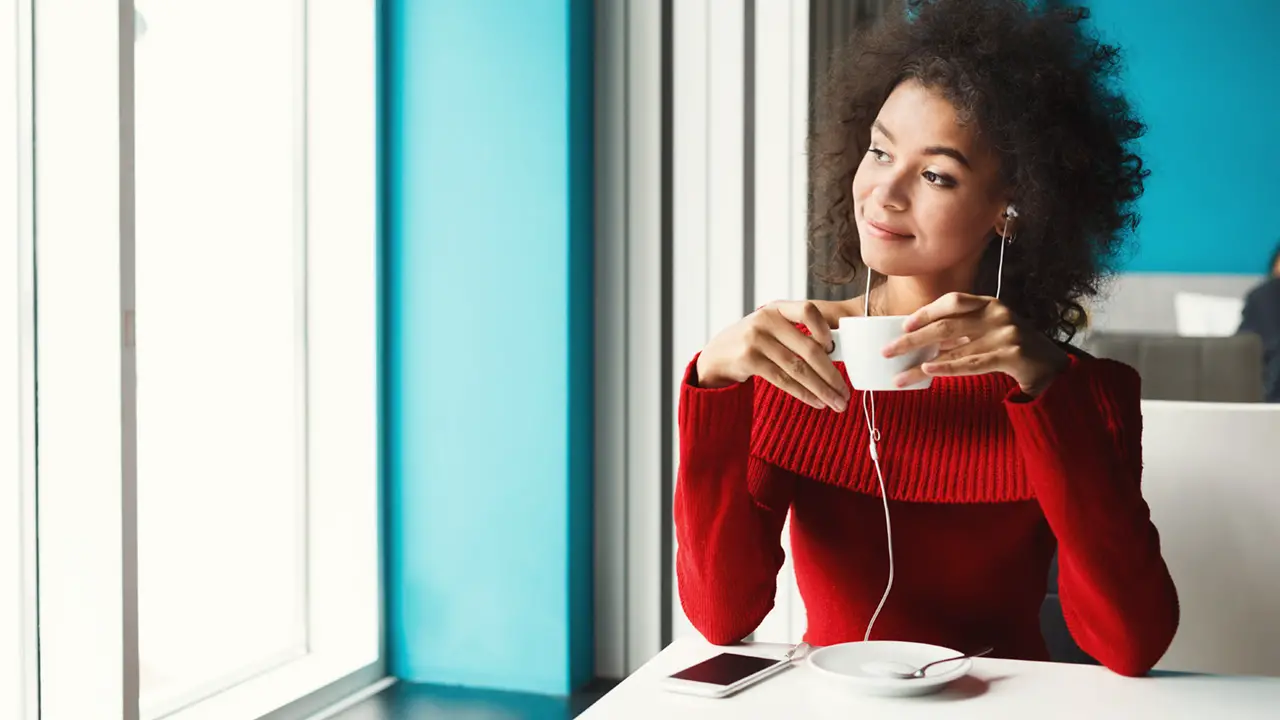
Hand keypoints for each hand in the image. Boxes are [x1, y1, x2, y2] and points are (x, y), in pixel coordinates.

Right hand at [696, 301, 849, 411]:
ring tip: (836, 403)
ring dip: (821, 389)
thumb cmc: (752, 342)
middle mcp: (765, 320)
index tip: (835, 350)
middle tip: (845, 392)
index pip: (808, 311)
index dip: (825, 330)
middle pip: (808, 348)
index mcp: (776, 308)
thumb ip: (796, 334)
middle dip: (831, 374)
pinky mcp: (749, 360)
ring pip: (798, 369)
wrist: (716, 355)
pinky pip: (783, 380)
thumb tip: (835, 355)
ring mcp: (755, 340)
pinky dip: (803, 393)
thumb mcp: (770, 328)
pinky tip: (816, 402)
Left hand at [881, 292, 1069, 396]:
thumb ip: (962, 332)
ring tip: (900, 374)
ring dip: (922, 363)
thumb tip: (921, 342)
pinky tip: (928, 370)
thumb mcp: (989, 331)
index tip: (904, 325)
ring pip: (953, 348)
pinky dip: (948, 367)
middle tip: (888, 351)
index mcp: (989, 304)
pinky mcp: (1012, 355)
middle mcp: (997, 315)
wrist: (1053, 368)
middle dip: (912, 339)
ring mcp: (1006, 334)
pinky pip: (972, 363)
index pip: (953, 301)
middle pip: (946, 325)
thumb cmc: (1013, 349)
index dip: (926, 312)